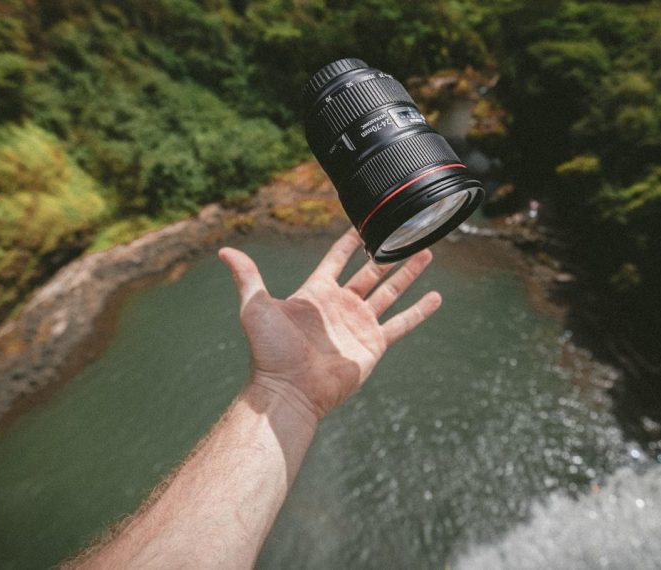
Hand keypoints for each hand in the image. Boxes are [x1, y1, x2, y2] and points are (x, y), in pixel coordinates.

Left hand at [218, 228, 441, 421]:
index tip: (362, 223)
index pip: (336, 260)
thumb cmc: (270, 351)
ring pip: (390, 292)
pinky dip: (419, 311)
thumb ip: (247, 277)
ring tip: (426, 253)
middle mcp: (340, 306)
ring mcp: (359, 325)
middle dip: (387, 254)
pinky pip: (401, 323)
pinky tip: (435, 297)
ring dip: (407, 274)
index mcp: (316, 294)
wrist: (290, 389)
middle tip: (405, 233)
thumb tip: (224, 250)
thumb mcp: (255, 307)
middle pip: (369, 273)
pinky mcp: (374, 344)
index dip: (349, 242)